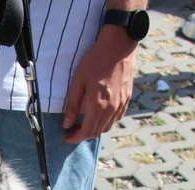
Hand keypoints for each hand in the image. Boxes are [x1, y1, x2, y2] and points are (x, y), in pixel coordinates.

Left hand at [62, 25, 136, 143]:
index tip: (67, 137)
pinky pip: (117, 117)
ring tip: (85, 123)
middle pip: (97, 131)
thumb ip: (73, 105)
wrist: (119, 46)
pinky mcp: (127, 99)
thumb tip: (67, 123)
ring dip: (96, 129)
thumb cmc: (95, 60)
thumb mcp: (79, 81)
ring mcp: (121, 104)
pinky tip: (100, 114)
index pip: (87, 131)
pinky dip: (107, 121)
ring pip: (108, 126)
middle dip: (84, 135)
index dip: (76, 138)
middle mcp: (112, 109)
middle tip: (73, 130)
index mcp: (98, 106)